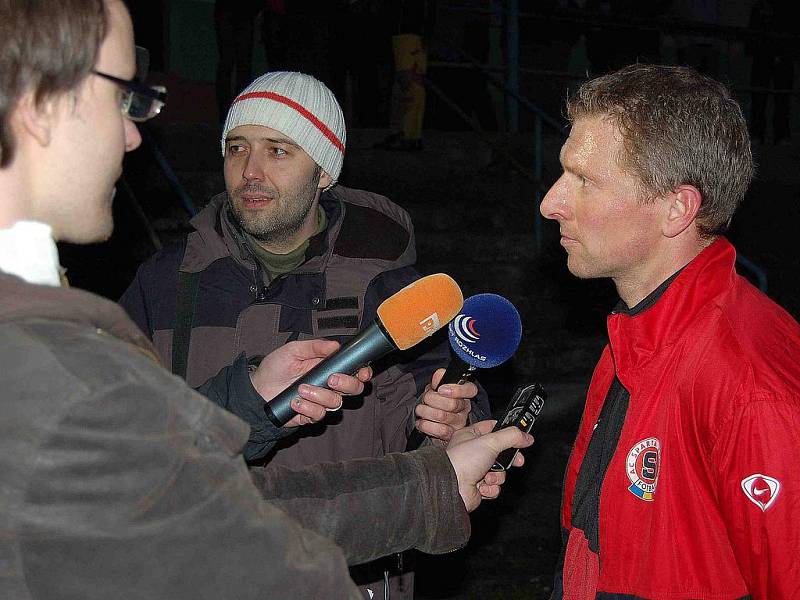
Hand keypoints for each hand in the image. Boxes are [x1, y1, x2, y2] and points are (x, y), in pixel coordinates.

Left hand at [250, 339, 371, 427]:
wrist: (257, 389)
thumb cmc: (275, 367)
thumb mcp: (293, 350)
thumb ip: (315, 347)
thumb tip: (335, 345)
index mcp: (329, 368)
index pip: (355, 371)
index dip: (363, 372)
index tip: (362, 372)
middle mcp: (329, 386)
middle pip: (354, 389)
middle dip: (346, 384)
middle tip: (331, 379)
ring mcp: (321, 401)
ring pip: (336, 403)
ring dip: (320, 395)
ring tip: (301, 389)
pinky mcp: (310, 416)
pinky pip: (319, 415)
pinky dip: (308, 407)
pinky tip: (295, 402)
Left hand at [414, 368, 475, 446]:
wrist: (429, 420)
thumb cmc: (435, 401)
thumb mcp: (435, 387)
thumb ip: (439, 379)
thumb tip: (439, 374)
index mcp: (464, 394)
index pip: (470, 390)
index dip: (455, 390)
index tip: (441, 389)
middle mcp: (464, 409)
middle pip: (453, 404)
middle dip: (433, 399)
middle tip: (426, 398)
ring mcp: (459, 424)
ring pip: (443, 416)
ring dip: (426, 411)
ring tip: (420, 410)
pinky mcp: (451, 436)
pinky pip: (440, 430)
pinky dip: (426, 425)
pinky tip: (421, 422)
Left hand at [445, 420, 532, 511]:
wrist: (451, 487)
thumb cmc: (462, 461)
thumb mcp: (490, 441)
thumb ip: (512, 437)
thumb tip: (526, 437)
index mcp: (471, 436)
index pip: (493, 428)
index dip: (507, 433)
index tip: (520, 437)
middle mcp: (472, 453)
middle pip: (500, 453)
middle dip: (508, 460)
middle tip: (517, 461)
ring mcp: (475, 470)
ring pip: (499, 472)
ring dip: (498, 476)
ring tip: (488, 476)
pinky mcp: (477, 487)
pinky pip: (493, 487)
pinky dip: (491, 488)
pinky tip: (483, 486)